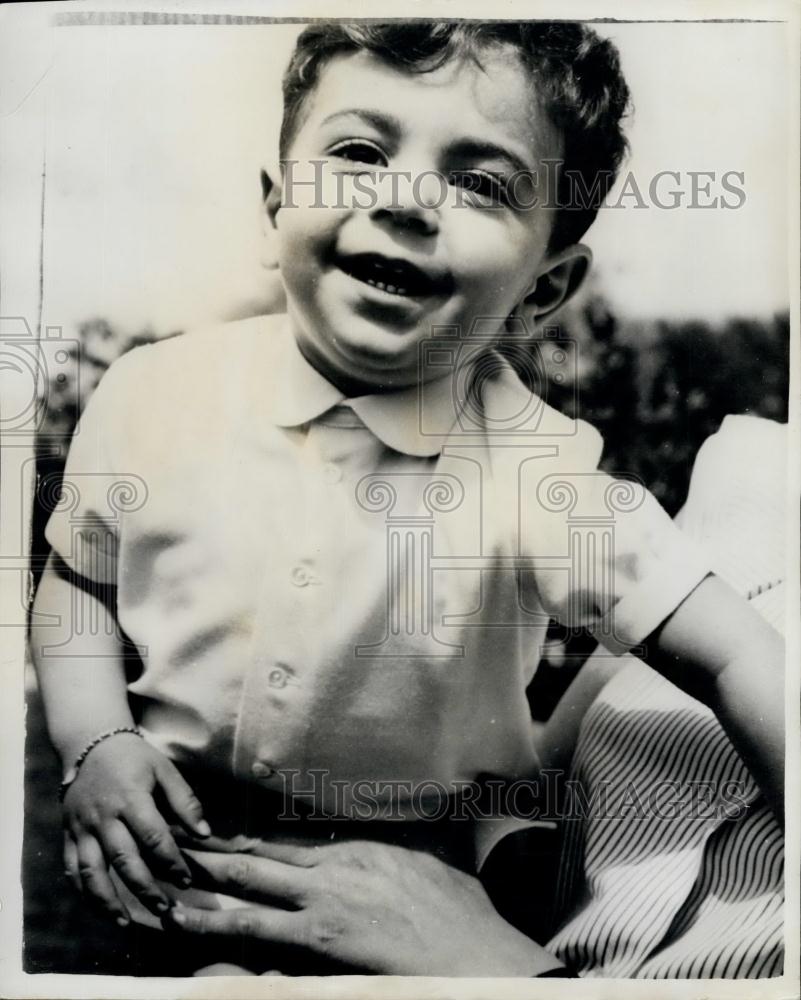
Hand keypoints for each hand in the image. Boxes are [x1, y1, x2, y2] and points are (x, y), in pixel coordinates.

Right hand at [62, 733, 209, 923]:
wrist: (91, 745)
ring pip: (91, 871)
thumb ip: (185, 801)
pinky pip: (72, 869)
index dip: (170, 861)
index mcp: (130, 798)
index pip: (152, 837)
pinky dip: (83, 893)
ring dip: (107, 900)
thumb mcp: (164, 769)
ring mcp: (82, 827)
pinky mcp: (68, 834)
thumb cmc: (135, 758)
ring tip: (125, 923)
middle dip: (144, 888)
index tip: (186, 880)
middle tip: (165, 909)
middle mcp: (103, 816)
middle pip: (123, 859)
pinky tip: (98, 910)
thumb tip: (205, 833)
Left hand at [164, 837, 562, 975]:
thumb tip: (387, 859)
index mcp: (359, 851)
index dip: (253, 845)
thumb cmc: (459, 918)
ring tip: (171, 886)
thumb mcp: (429, 872)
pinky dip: (224, 928)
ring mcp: (325, 903)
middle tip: (179, 847)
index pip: (293, 845)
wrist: (471, 950)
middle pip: (263, 859)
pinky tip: (197, 928)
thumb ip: (396, 862)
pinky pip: (262, 931)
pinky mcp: (321, 939)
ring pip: (252, 890)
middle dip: (218, 855)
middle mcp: (335, 868)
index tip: (225, 842)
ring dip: (208, 888)